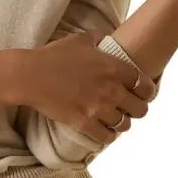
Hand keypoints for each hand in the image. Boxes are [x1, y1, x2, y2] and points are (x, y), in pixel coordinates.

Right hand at [15, 30, 158, 145]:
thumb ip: (99, 39)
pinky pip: (106, 137)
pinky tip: (103, 131)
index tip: (143, 94)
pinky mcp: (84, 123)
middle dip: (137, 110)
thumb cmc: (53, 56)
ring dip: (121, 123)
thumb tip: (106, 40)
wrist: (30, 76)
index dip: (147, 92)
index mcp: (115, 68)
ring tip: (114, 120)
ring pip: (125, 125)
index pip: (146, 86)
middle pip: (141, 109)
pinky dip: (107, 136)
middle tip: (129, 109)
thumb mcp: (80, 40)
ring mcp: (98, 109)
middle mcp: (112, 90)